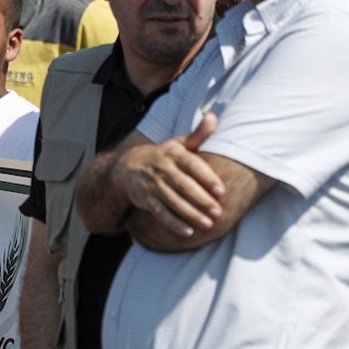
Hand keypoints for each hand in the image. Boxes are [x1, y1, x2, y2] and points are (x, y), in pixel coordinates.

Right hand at [114, 113, 222, 237]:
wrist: (127, 166)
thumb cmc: (163, 156)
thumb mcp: (178, 144)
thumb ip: (198, 135)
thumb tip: (214, 116)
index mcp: (173, 153)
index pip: (192, 165)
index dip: (206, 178)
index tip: (221, 191)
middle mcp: (162, 168)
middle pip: (183, 186)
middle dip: (201, 200)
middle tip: (218, 212)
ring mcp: (152, 184)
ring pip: (173, 201)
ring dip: (191, 214)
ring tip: (208, 225)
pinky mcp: (145, 199)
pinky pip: (160, 213)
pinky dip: (173, 223)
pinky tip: (188, 232)